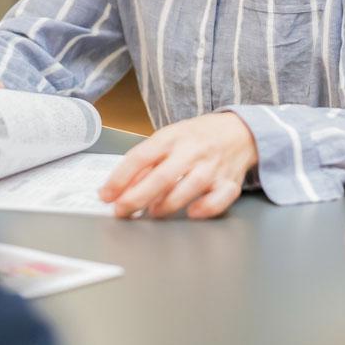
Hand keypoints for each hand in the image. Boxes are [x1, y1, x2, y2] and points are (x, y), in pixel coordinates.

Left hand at [98, 112, 258, 219]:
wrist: (238, 131)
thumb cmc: (196, 137)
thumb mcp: (167, 139)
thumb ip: (145, 162)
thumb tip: (119, 188)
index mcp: (171, 137)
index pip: (141, 156)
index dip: (120, 178)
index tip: (106, 195)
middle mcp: (191, 151)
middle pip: (162, 176)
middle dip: (137, 197)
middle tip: (122, 211)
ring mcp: (212, 167)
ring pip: (188, 188)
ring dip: (166, 205)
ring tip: (152, 213)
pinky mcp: (230, 183)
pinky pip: (219, 199)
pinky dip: (205, 209)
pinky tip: (192, 213)